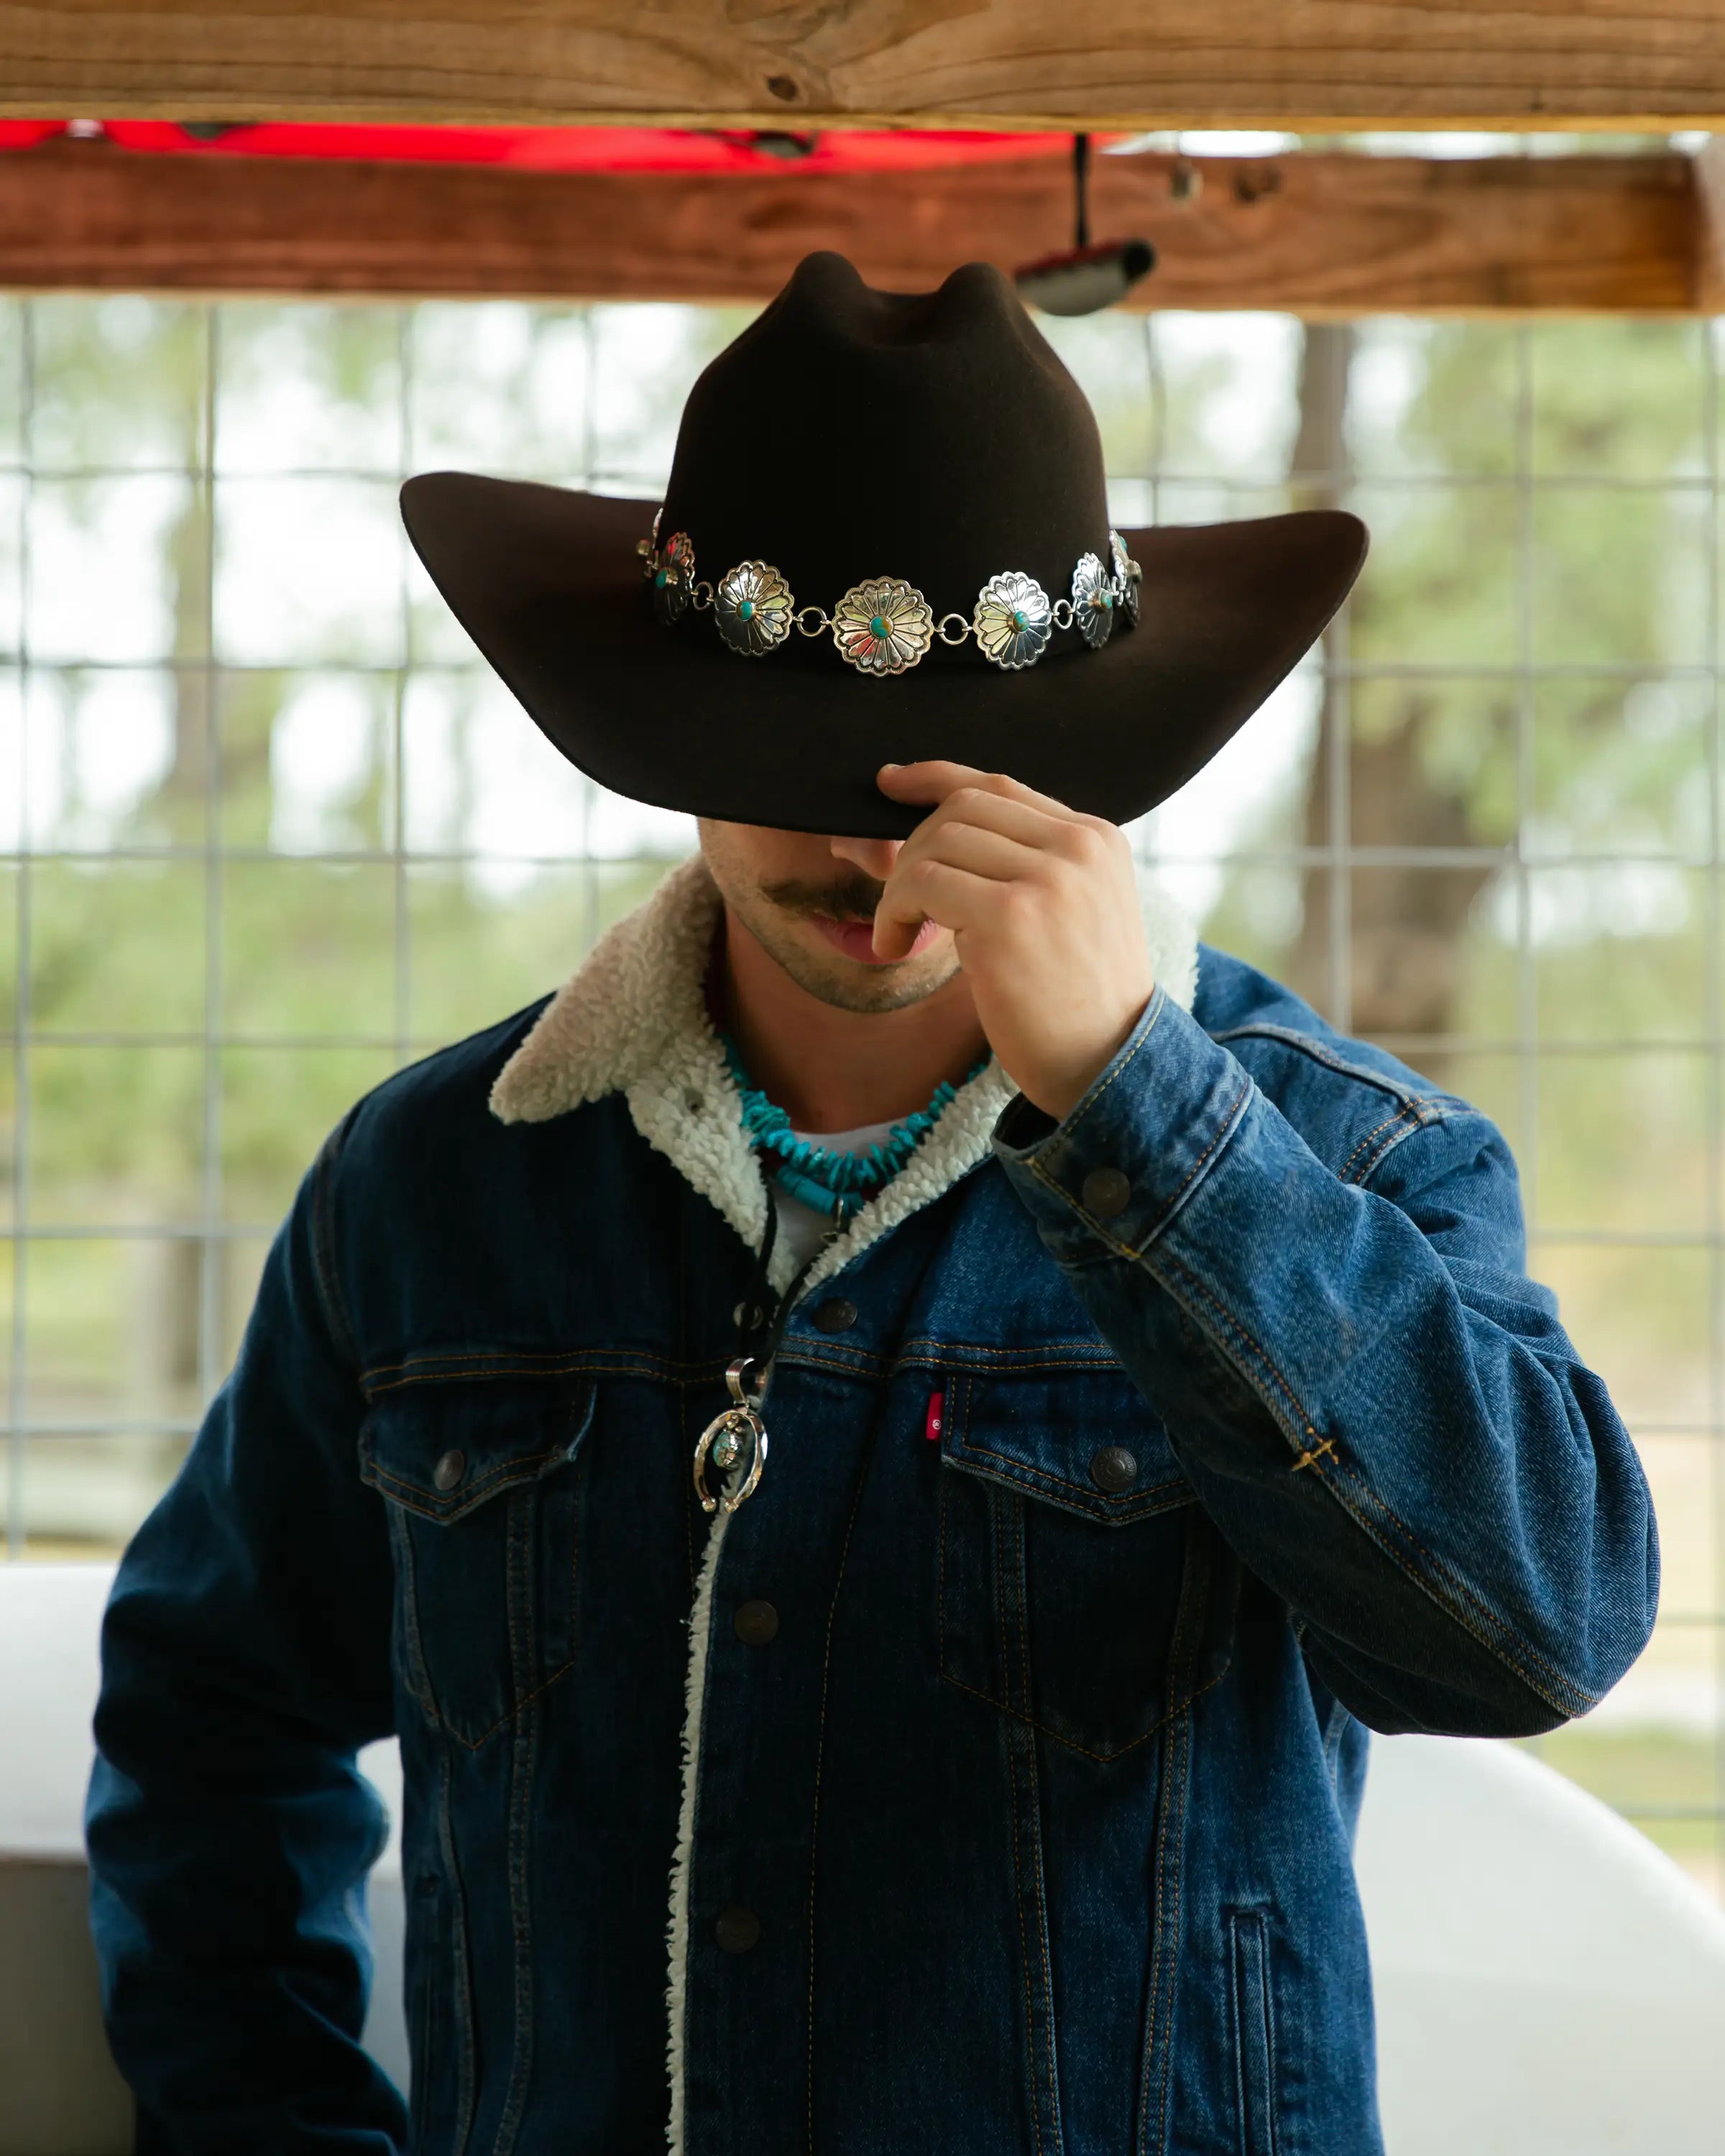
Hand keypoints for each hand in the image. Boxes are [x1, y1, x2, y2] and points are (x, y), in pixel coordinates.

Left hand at [872, 762, 1153, 1121]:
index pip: (999, 785)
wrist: (1106, 1064)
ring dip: (898, 887)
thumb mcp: (1074, 911)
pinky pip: (921, 884)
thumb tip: (939, 828)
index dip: (935, 779)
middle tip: (898, 898)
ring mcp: (1047, 878)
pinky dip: (892, 912)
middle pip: (962, 807)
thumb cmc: (1077, 1001)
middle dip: (912, 847)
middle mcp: (1078, 846)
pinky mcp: (1010, 916)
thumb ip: (1030, 863)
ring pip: (936, 843)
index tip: (891, 783)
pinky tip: (894, 946)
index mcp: (1096, 838)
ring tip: (898, 931)